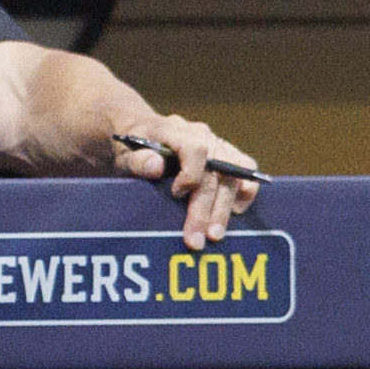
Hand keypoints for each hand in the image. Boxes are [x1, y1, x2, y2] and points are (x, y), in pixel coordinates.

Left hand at [111, 110, 261, 248]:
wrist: (139, 136)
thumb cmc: (130, 149)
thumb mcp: (124, 154)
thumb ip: (137, 160)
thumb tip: (156, 167)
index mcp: (175, 129)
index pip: (196, 149)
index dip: (191, 174)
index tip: (176, 195)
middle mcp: (201, 134)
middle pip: (214, 171)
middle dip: (205, 208)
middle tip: (196, 239)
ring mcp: (217, 144)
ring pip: (233, 176)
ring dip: (224, 208)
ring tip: (214, 236)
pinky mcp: (227, 156)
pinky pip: (245, 171)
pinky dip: (245, 191)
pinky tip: (235, 212)